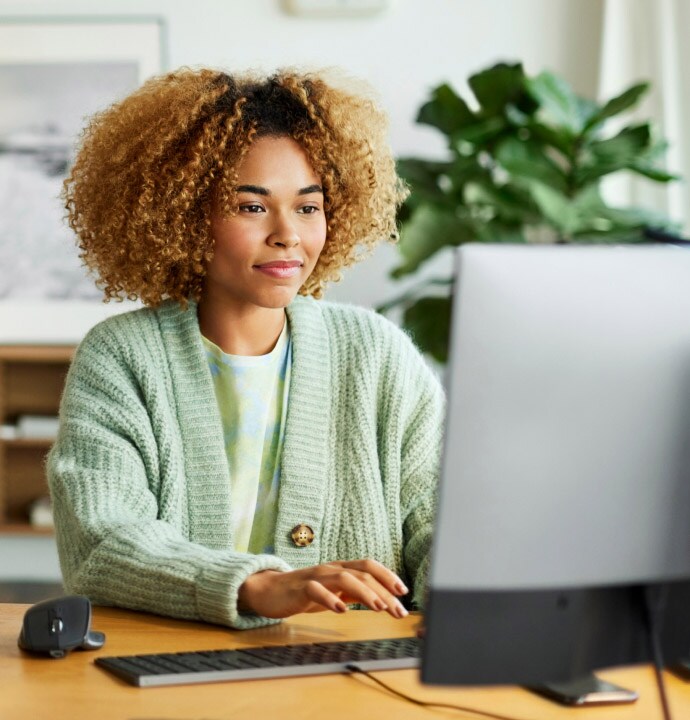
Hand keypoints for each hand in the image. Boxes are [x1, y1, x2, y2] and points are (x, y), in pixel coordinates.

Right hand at [237, 559, 408, 618]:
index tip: (403, 592)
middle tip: (398, 610)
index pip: (369, 566)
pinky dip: (331, 598)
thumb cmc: (304, 592)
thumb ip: (354, 593)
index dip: (388, 576)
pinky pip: (316, 590)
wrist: (268, 591)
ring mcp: (316, 576)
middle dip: (384, 591)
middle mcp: (331, 568)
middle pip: (362, 573)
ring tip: (378, 607)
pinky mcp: (300, 588)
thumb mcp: (334, 592)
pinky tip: (341, 609)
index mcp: (341, 568)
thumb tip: (381, 599)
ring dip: (364, 592)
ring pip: (344, 578)